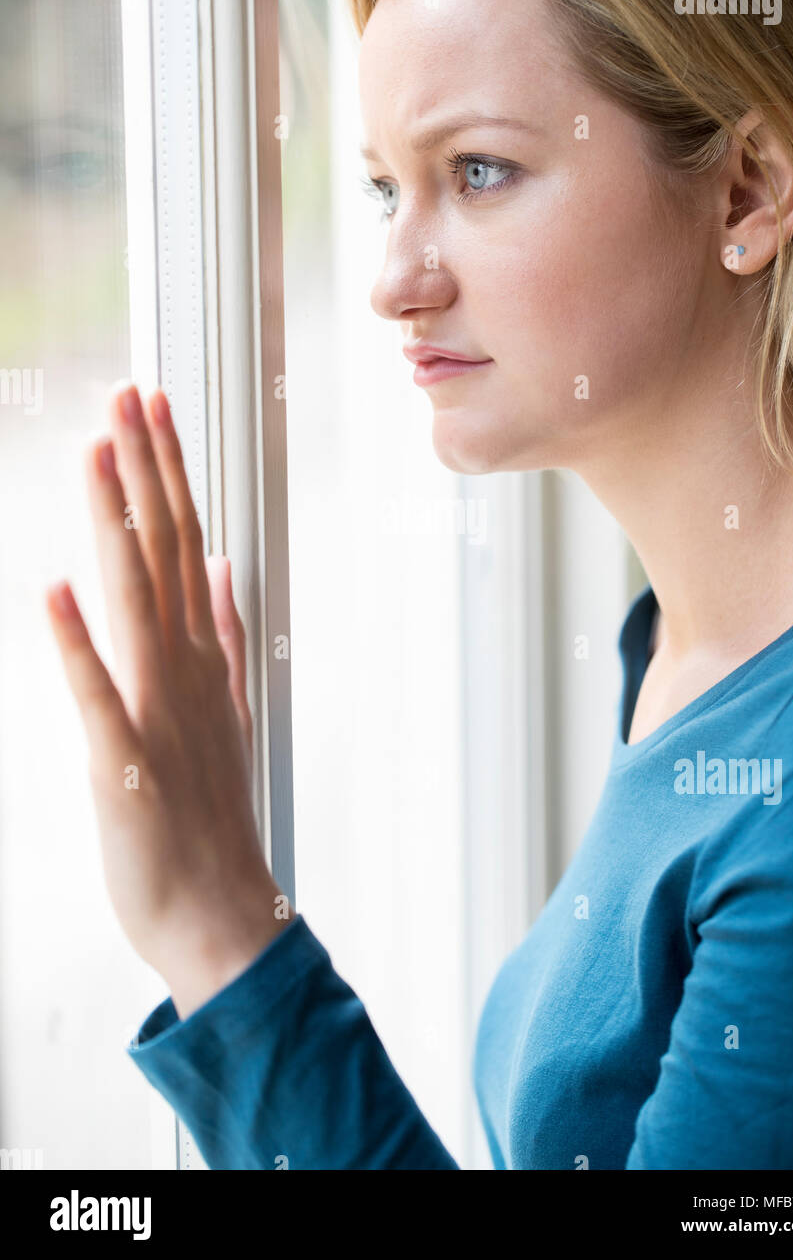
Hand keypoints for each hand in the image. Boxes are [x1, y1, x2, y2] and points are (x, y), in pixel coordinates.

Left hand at [45, 383, 292, 1017]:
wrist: (225, 911)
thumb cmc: (215, 815)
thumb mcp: (227, 710)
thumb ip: (221, 632)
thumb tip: (217, 565)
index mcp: (203, 655)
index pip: (184, 542)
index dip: (166, 471)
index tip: (153, 407)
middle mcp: (185, 668)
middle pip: (164, 550)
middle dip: (145, 468)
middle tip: (129, 394)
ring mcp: (158, 710)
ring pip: (135, 598)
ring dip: (116, 521)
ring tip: (98, 452)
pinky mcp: (123, 762)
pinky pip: (96, 693)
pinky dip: (74, 641)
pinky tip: (52, 586)